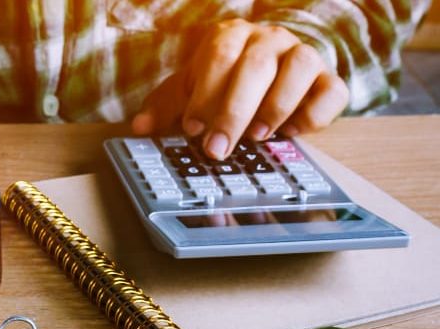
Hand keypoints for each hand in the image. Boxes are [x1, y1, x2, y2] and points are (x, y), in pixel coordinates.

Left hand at [131, 19, 348, 159]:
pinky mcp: (329, 80)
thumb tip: (141, 126)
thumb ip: (168, 104)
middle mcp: (270, 38)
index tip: (192, 128)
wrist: (272, 72)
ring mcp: (304, 55)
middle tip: (217, 149)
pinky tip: (290, 133)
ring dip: (276, 107)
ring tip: (256, 138)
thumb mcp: (192, 88)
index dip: (205, 93)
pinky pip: (332, 92)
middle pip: (256, 66)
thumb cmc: (224, 81)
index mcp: (232, 35)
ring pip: (299, 69)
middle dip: (234, 112)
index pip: (219, 55)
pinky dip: (313, 115)